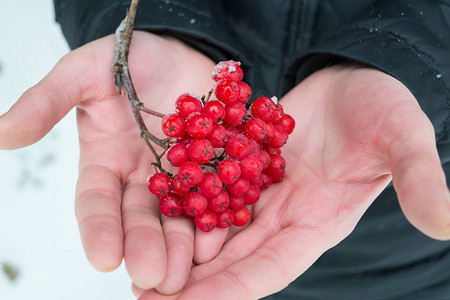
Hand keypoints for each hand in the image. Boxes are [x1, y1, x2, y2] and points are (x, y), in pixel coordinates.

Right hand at [0, 31, 228, 293]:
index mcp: (105, 162)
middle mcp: (140, 177)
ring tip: (184, 273)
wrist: (179, 50)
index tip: (104, 258)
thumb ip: (48, 101)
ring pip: (177, 217)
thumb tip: (2, 134)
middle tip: (155, 278)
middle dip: (146, 247)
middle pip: (140, 219)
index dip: (99, 230)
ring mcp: (178, 176)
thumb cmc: (128, 59)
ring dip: (181, 246)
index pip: (96, 203)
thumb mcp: (85, 71)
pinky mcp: (213, 167)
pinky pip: (216, 196)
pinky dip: (218, 218)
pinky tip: (218, 240)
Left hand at [137, 64, 449, 298]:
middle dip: (190, 284)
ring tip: (136, 268)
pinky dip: (183, 206)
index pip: (267, 270)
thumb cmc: (381, 107)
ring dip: (178, 250)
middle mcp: (283, 217)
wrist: (353, 77)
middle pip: (231, 260)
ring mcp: (261, 193)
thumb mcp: (402, 138)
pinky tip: (151, 216)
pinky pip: (208, 189)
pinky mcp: (244, 165)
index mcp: (317, 224)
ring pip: (213, 230)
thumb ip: (418, 178)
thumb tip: (446, 224)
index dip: (228, 293)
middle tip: (144, 299)